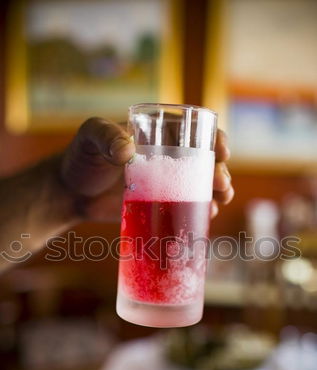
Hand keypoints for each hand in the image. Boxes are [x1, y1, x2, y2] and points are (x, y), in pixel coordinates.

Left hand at [61, 117, 232, 220]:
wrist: (70, 194)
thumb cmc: (80, 158)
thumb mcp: (89, 138)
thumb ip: (105, 136)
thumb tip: (127, 150)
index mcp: (157, 134)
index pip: (193, 132)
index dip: (214, 139)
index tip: (222, 151)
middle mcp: (168, 158)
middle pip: (204, 162)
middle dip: (220, 172)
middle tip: (221, 186)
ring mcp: (165, 184)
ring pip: (200, 186)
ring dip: (215, 193)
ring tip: (219, 202)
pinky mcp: (160, 206)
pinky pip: (186, 208)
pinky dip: (199, 212)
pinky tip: (207, 217)